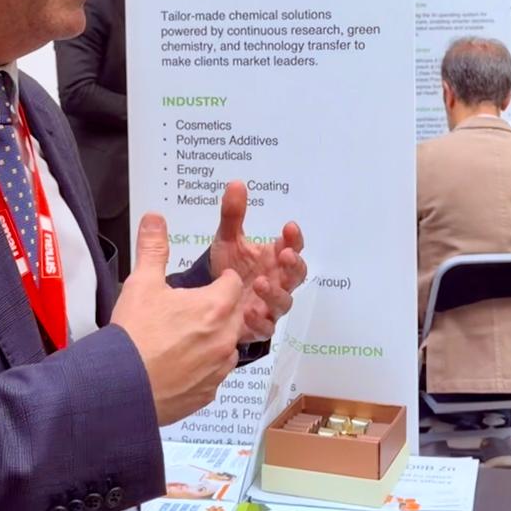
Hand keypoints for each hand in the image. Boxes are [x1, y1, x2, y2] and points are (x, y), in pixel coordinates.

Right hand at [112, 214, 243, 425]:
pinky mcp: (209, 393)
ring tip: (181, 338)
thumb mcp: (141, 284)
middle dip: (219, 309)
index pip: (233, 283)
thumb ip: (153, 248)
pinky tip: (179, 363)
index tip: (202, 286)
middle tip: (189, 310)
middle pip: (235, 313)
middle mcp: (225, 338)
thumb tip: (154, 218)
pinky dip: (203, 367)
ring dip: (213, 338)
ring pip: (228, 345)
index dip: (219, 281)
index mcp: (215, 307)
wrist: (120, 387)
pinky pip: (215, 373)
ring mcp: (219, 369)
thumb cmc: (133, 335)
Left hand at [208, 181, 306, 343]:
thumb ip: (233, 215)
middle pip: (297, 275)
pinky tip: (249, 311)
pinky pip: (266, 327)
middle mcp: (278, 281)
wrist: (214, 298)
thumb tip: (236, 183)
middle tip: (285, 255)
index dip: (294, 238)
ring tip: (260, 283)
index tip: (288, 227)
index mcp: (275, 258)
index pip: (293, 246)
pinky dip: (260, 320)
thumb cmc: (231, 266)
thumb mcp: (228, 239)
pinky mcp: (259, 325)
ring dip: (275, 292)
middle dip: (294, 265)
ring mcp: (270, 304)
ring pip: (284, 301)